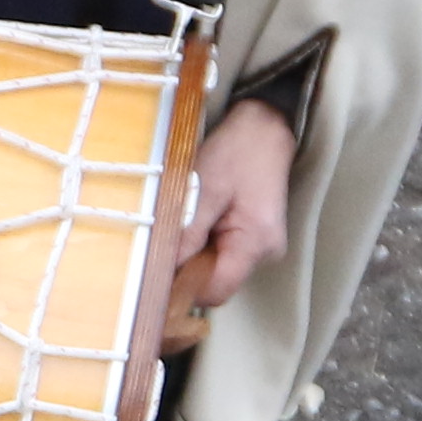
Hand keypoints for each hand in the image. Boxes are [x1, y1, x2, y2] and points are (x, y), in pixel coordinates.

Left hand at [172, 97, 296, 317]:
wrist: (264, 129)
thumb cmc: (237, 153)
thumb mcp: (204, 191)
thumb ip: (186, 235)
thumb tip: (162, 271)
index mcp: (255, 243)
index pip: (215, 291)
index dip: (183, 288)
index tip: (157, 273)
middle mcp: (265, 253)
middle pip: (215, 282)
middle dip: (187, 267)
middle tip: (168, 236)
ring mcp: (262, 247)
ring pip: (217, 268)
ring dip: (195, 252)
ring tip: (188, 219)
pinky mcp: (255, 239)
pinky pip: (223, 253)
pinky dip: (205, 242)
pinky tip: (200, 219)